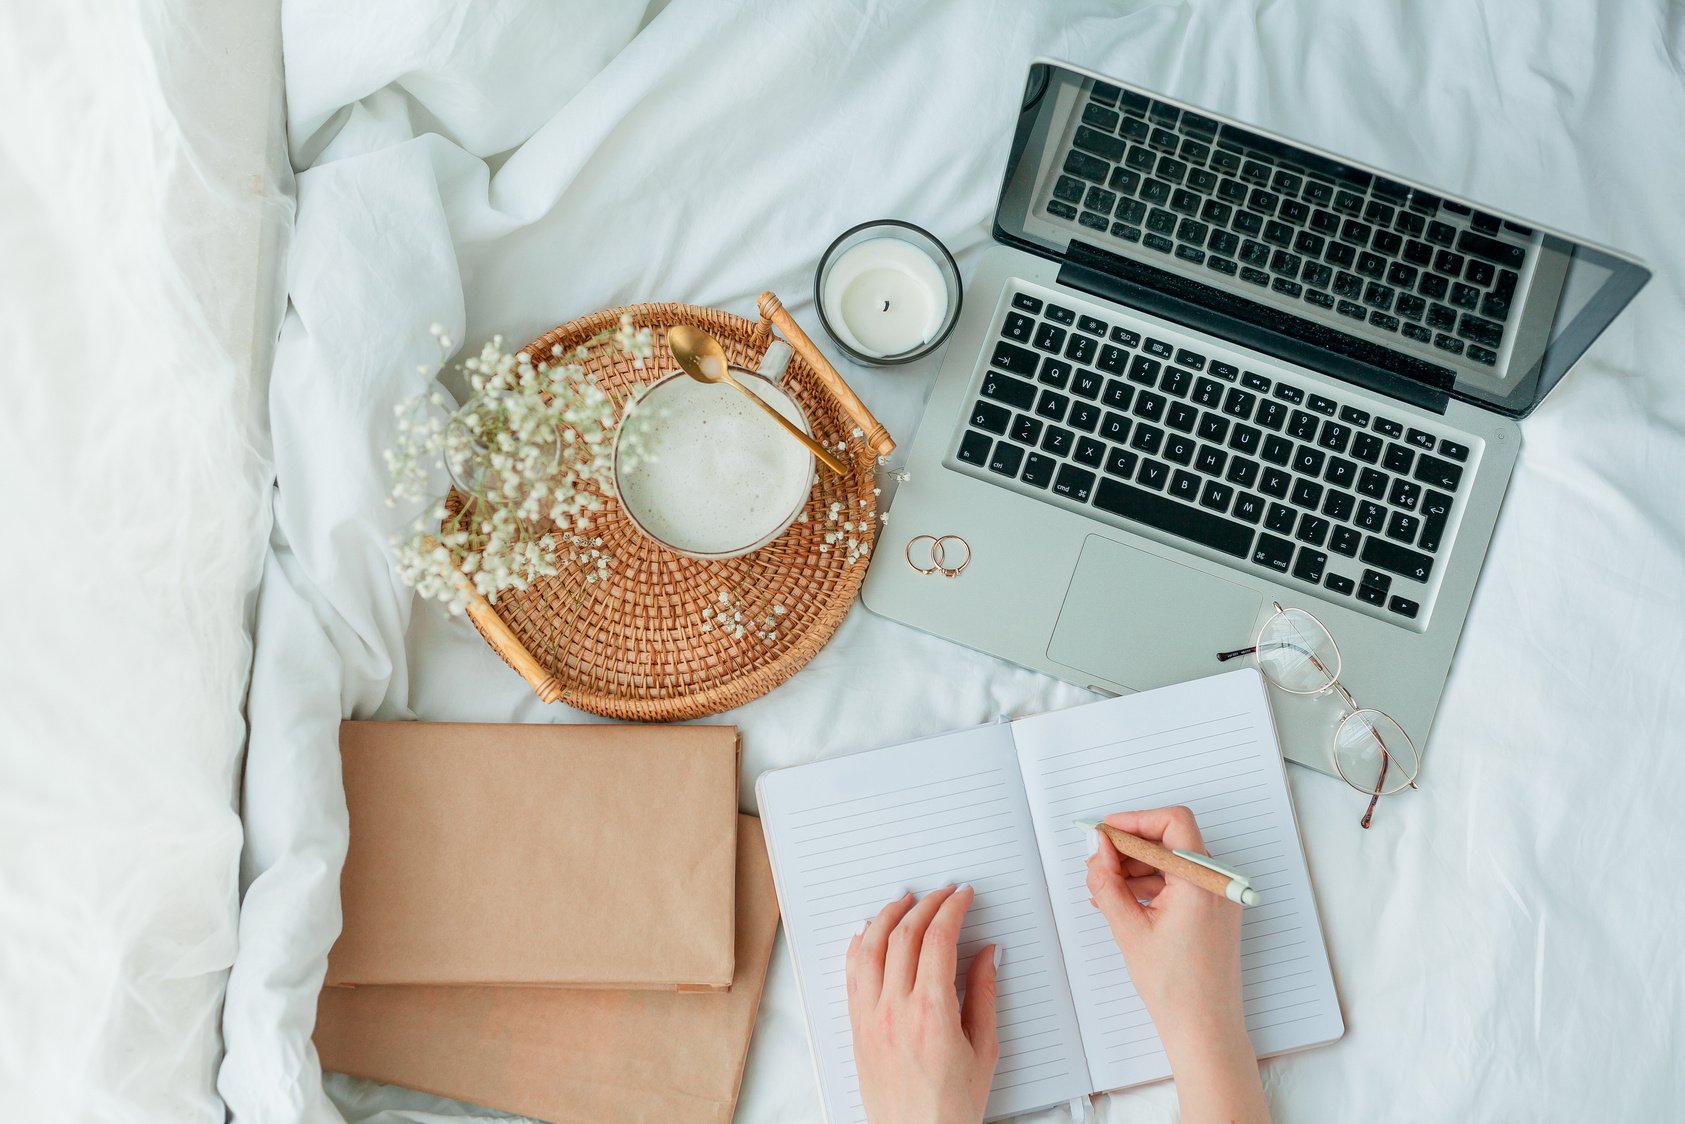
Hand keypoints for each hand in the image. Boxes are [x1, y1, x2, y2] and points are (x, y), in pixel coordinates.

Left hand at [846, 885, 998, 1123]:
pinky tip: (868, 933)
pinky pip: (851, 975)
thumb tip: (986, 954)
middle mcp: (895, 1010)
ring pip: (871, 948)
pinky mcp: (857, 1028)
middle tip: (943, 892)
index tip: (963, 895)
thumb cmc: (952, 1107)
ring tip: (904, 900)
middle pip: (905, 936)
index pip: (938, 939)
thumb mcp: (984, 1050)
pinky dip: (859, 946)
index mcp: (931, 1013)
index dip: (952, 909)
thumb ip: (983, 994)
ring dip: (888, 916)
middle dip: (926, 904)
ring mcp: (870, 1018)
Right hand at [1085, 807, 1268, 1123]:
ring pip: (1172, 862)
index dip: (1134, 820)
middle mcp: (1216, 883)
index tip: (1105, 831)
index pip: (1171, 823)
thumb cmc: (1175, 987)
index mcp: (1201, 881)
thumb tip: (1098, 848)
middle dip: (1129, 847)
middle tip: (1097, 862)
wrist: (1204, 1029)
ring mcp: (1217, 898)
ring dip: (1136, 868)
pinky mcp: (1212, 912)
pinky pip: (1179, 883)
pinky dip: (1151, 885)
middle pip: (1171, 840)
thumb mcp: (1128, 928)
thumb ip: (1107, 880)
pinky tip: (1122, 901)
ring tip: (1103, 888)